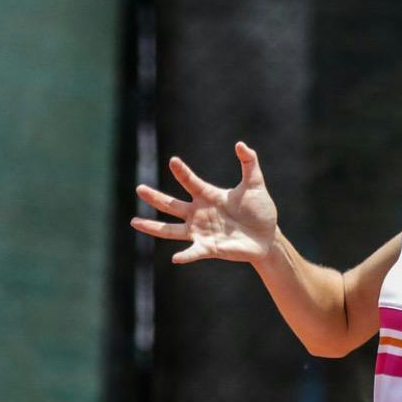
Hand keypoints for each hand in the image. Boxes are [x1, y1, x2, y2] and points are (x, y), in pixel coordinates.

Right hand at [130, 142, 279, 263]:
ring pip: (171, 230)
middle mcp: (199, 213)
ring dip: (153, 227)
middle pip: (171, 204)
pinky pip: (193, 252)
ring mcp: (201, 232)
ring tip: (134, 222)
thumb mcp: (255, 185)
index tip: (174, 161)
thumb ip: (249, 164)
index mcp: (207, 196)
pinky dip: (185, 255)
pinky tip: (175, 258)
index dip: (182, 172)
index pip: (190, 182)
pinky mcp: (209, 248)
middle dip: (155, 197)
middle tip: (139, 188)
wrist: (267, 237)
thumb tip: (241, 144)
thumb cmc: (259, 210)